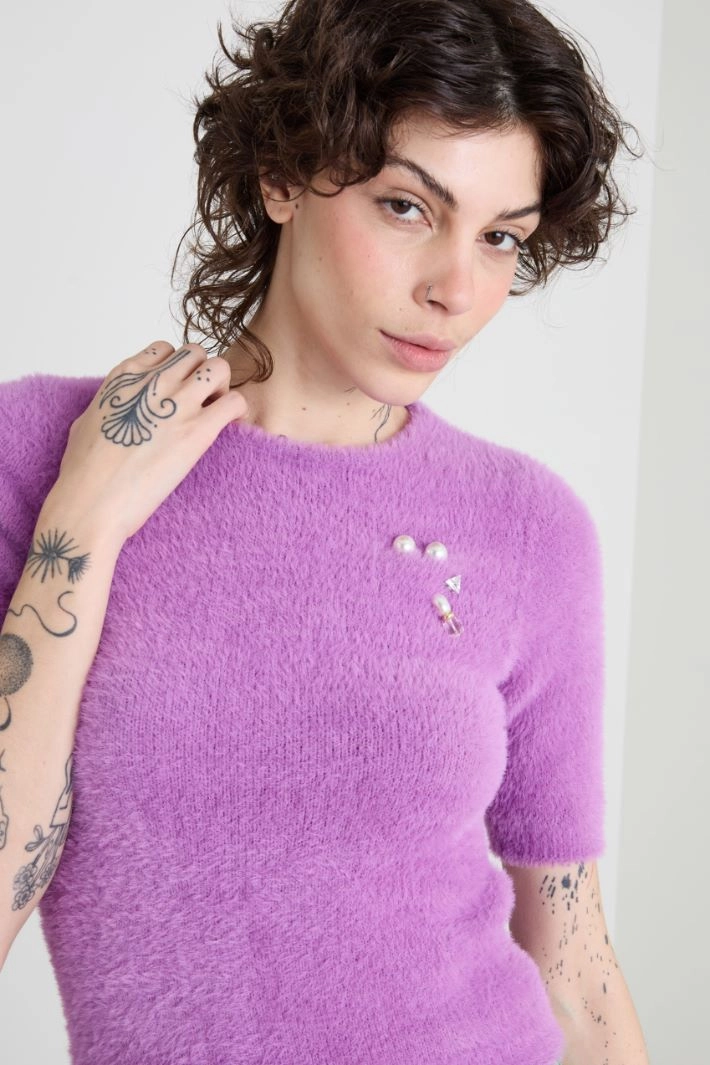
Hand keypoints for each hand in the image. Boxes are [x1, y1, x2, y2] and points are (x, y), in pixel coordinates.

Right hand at [50, 341, 248, 544]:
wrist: (92, 501)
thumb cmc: (83, 471)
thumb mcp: (87, 421)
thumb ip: (109, 403)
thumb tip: (114, 406)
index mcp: (126, 376)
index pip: (164, 349)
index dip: (176, 368)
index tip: (175, 391)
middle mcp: (155, 382)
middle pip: (196, 353)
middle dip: (202, 374)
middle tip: (200, 403)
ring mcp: (178, 404)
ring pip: (220, 368)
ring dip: (223, 388)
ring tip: (213, 413)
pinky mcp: (198, 431)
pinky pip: (235, 402)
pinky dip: (237, 412)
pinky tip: (226, 430)